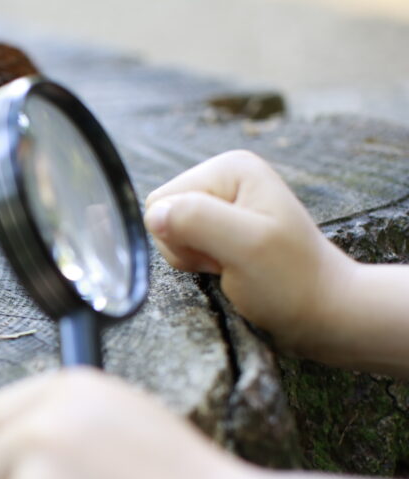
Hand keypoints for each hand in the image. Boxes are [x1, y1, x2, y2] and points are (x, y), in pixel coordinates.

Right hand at [143, 150, 353, 354]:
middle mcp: (224, 178)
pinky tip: (228, 268)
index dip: (181, 235)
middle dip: (185, 247)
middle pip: (162, 214)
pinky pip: (183, 244)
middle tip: (227, 261)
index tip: (223, 251)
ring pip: (169, 231)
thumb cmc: (291, 281)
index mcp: (229, 167)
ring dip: (193, 258)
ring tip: (231, 265)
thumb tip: (155, 214)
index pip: (162, 200)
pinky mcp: (222, 225)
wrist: (323, 310)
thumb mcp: (246, 247)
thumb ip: (197, 221)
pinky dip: (198, 263)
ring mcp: (223, 202)